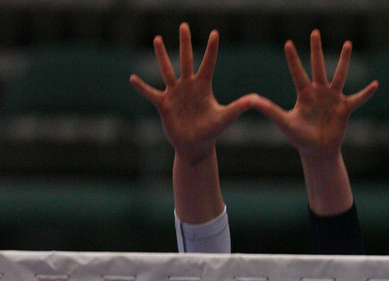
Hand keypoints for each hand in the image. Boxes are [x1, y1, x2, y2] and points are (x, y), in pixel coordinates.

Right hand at [130, 22, 256, 164]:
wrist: (195, 146)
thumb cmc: (211, 132)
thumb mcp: (225, 118)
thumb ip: (239, 107)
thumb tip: (256, 99)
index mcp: (204, 86)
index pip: (208, 63)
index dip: (212, 49)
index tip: (215, 33)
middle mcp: (188, 86)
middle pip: (186, 60)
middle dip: (185, 43)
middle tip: (184, 25)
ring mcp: (175, 94)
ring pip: (167, 70)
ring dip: (162, 56)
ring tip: (157, 39)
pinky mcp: (164, 104)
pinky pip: (151, 94)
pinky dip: (142, 87)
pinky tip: (132, 79)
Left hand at [253, 29, 377, 157]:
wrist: (317, 152)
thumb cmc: (300, 139)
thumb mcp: (284, 123)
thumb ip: (269, 110)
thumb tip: (252, 100)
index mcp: (304, 95)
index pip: (297, 73)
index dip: (293, 59)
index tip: (287, 43)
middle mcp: (319, 93)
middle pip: (318, 67)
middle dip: (316, 50)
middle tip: (315, 32)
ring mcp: (333, 99)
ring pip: (339, 76)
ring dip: (344, 60)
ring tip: (347, 44)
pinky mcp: (344, 108)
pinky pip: (357, 98)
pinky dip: (366, 93)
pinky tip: (375, 84)